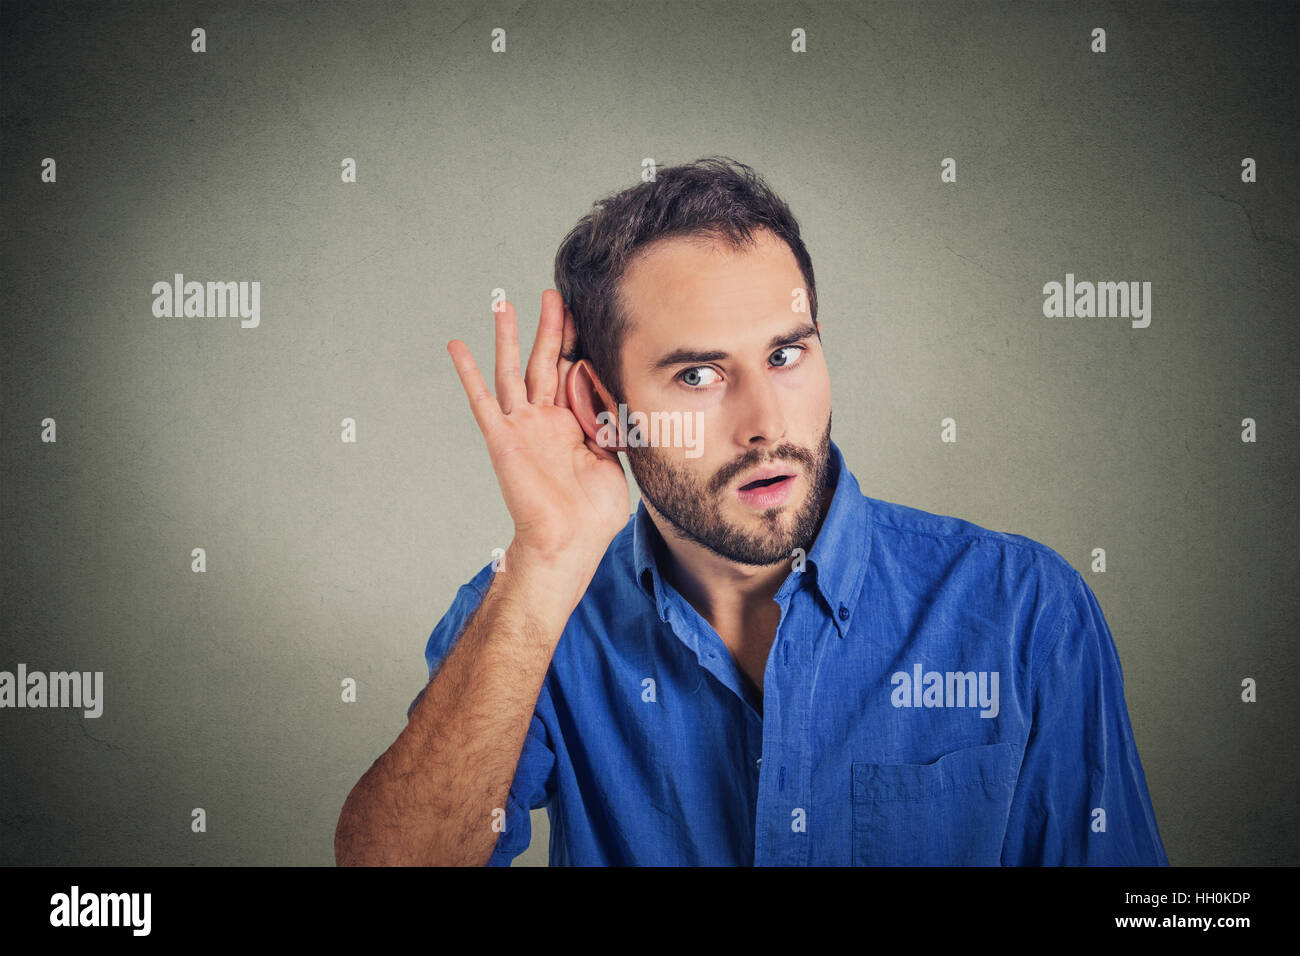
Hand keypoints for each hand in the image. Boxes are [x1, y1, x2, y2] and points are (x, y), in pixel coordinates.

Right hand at [447, 290, 629, 576]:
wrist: (569, 541)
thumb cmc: (594, 513)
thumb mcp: (615, 459)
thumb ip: (611, 424)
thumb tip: (618, 392)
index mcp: (573, 424)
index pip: (575, 373)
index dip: (579, 344)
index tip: (585, 313)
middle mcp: (545, 420)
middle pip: (546, 362)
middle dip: (550, 327)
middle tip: (553, 294)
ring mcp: (522, 426)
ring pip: (513, 371)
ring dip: (508, 337)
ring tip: (503, 304)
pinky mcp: (503, 437)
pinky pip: (482, 400)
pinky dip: (468, 372)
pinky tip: (457, 346)